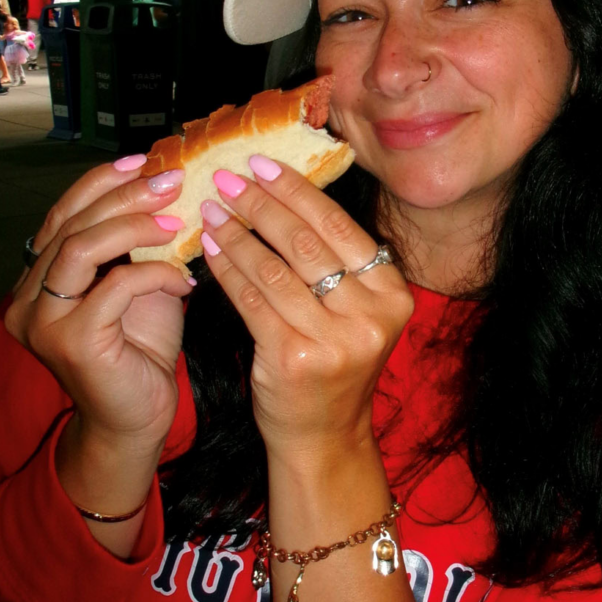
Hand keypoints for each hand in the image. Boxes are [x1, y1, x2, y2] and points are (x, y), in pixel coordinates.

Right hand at [5, 157, 194, 460]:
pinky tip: (184, 278)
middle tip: (170, 181)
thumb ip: (137, 243)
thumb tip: (164, 186)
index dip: (100, 182)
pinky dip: (154, 273)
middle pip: (70, 224)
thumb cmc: (140, 351)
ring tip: (175, 220)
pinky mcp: (71, 341)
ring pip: (81, 248)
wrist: (137, 419)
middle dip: (123, 196)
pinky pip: (114, 286)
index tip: (144, 161)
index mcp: (36, 279)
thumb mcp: (138, 283)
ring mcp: (42, 321)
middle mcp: (26, 298)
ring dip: (132, 225)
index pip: (62, 214)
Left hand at [199, 157, 413, 470]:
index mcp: (391, 293)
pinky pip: (252, 300)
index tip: (262, 164)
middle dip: (262, 205)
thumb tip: (286, 192)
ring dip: (237, 233)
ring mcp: (334, 340)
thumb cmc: (332, 364)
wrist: (324, 436)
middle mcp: (370, 315)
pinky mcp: (294, 358)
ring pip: (275, 269)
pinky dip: (227, 269)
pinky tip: (210, 249)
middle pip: (307, 243)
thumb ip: (335, 262)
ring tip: (211, 209)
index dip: (297, 192)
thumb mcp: (353, 311)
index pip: (339, 228)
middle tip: (228, 179)